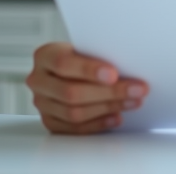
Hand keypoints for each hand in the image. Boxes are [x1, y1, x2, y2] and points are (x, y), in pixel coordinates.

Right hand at [26, 42, 148, 133]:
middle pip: (71, 92)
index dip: (89, 70)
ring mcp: (42, 103)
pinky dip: (98, 124)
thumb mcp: (88, 47)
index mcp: (45, 56)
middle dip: (109, 92)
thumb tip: (129, 67)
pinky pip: (74, 128)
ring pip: (74, 113)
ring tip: (132, 102)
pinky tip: (117, 117)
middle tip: (137, 90)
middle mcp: (38, 80)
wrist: (72, 69)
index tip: (114, 74)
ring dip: (108, 108)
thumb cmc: (84, 54)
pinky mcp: (50, 121)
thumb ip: (99, 55)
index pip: (63, 63)